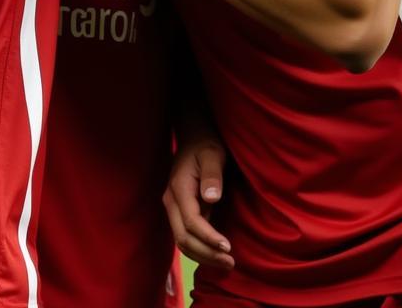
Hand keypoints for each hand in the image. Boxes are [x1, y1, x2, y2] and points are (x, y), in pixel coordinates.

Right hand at [163, 135, 233, 269]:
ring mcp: (174, 208)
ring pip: (182, 241)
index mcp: (179, 188)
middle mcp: (171, 201)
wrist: (193, 138)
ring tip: (226, 263)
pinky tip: (216, 255)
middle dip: (206, 254)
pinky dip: (200, 249)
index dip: (208, 237)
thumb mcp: (212, 155)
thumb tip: (211, 198)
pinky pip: (186, 236)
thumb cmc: (206, 145)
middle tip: (230, 263)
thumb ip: (212, 176)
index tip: (227, 247)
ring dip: (202, 256)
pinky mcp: (180, 212)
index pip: (190, 222)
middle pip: (183, 238)